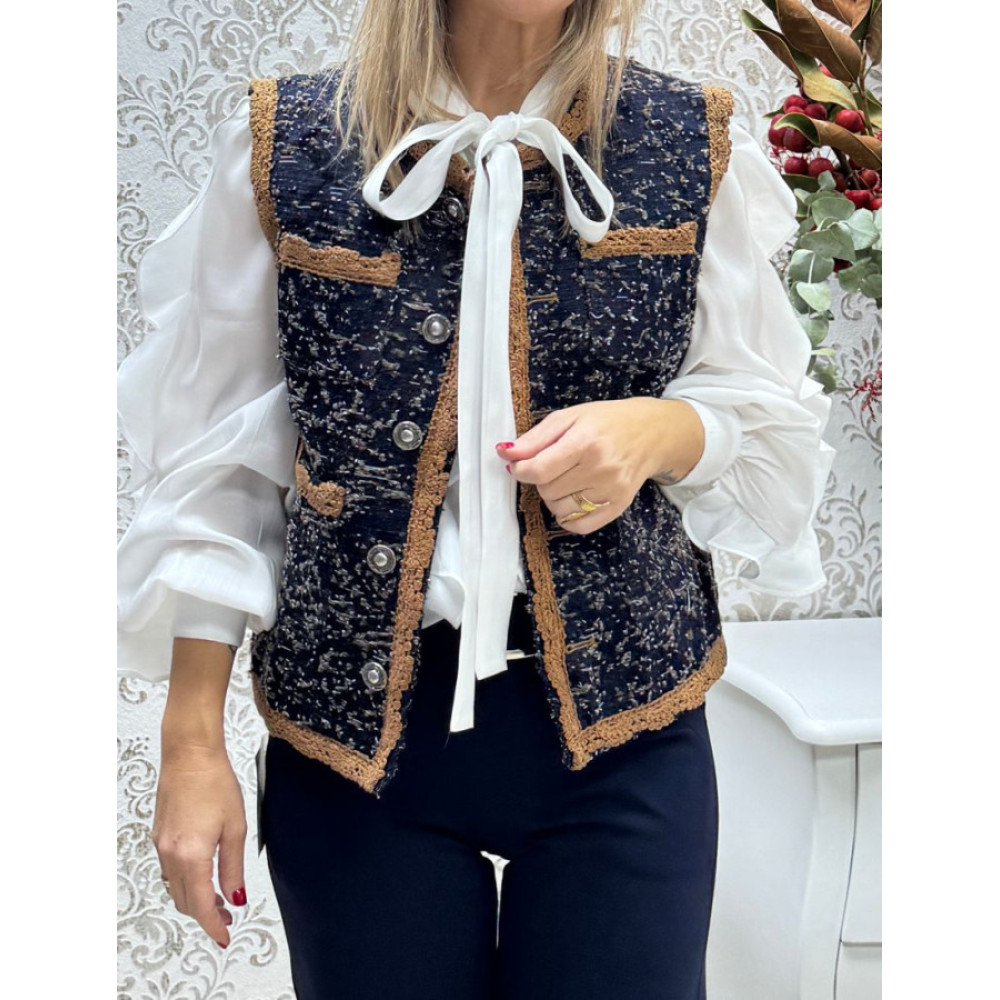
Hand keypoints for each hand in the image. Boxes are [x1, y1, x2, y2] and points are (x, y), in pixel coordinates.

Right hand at [152, 742, 247, 948]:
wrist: (189, 753)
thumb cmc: (216, 782)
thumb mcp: (235, 827)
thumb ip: (233, 867)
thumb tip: (236, 897)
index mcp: (191, 855)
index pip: (200, 905)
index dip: (213, 925)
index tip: (225, 937)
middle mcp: (170, 855)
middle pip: (184, 901)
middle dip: (205, 914)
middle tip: (229, 917)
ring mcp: (161, 845)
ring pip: (174, 888)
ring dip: (194, 898)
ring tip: (219, 899)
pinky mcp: (159, 836)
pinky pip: (168, 871)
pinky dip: (184, 882)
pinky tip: (202, 875)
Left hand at [496, 397, 704, 533]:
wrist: (651, 433)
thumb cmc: (607, 421)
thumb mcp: (569, 417)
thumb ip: (535, 437)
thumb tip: (505, 452)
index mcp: (586, 441)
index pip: (539, 469)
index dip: (520, 470)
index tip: (517, 465)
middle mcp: (600, 468)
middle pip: (547, 489)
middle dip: (540, 479)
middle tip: (552, 465)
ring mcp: (611, 490)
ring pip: (559, 509)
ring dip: (553, 497)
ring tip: (565, 479)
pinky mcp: (618, 506)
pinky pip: (579, 525)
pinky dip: (568, 516)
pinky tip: (573, 497)